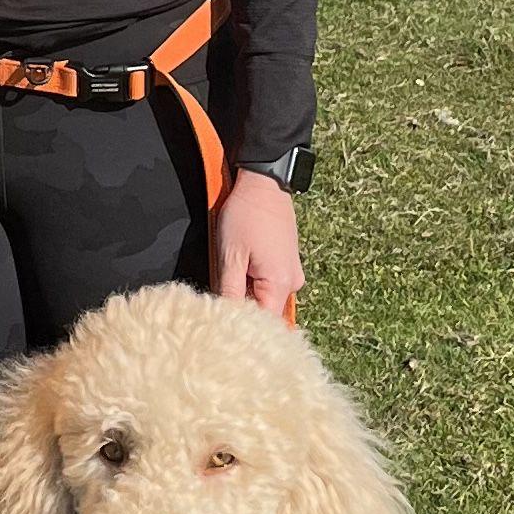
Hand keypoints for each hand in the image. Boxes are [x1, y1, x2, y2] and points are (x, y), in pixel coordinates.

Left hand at [207, 169, 302, 317]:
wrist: (263, 183)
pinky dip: (254, 284)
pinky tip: (239, 273)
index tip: (223, 327)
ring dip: (247, 296)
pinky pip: (270, 284)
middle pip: (266, 313)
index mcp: (280, 284)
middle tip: (220, 307)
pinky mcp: (287, 263)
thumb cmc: (245, 216)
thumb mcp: (230, 256)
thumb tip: (225, 321)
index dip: (243, 330)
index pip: (264, 324)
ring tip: (229, 285)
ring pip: (267, 298)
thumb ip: (229, 292)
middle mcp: (293, 283)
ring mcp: (292, 272)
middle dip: (244, 314)